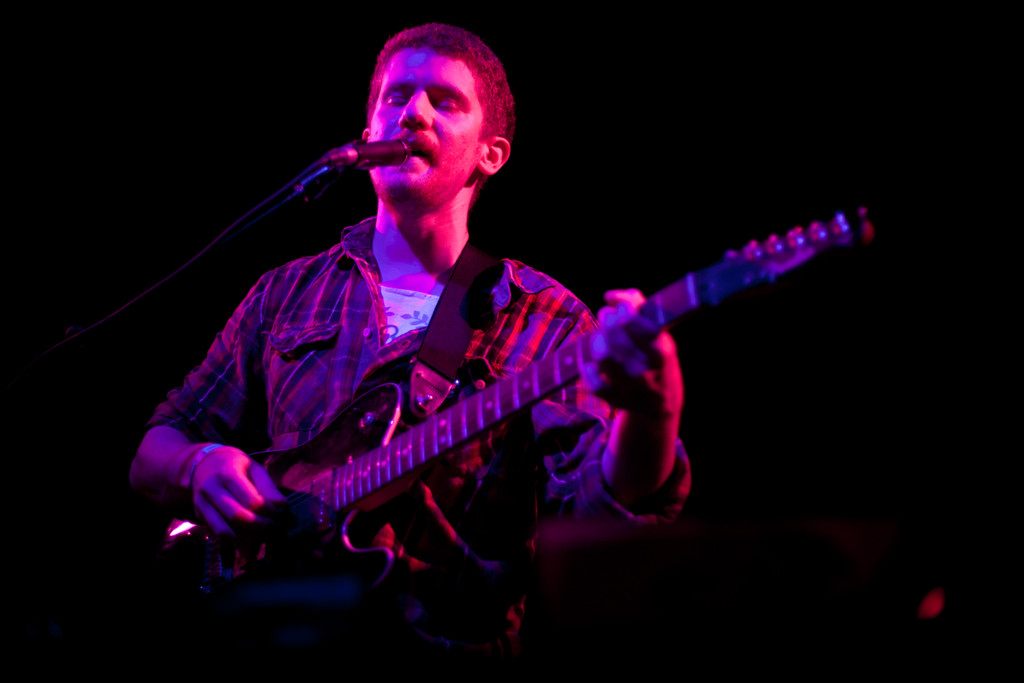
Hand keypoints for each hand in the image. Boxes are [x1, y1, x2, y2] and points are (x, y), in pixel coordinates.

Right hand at [191, 446, 286, 538]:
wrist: (203, 464)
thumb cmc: (235, 465)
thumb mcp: (254, 468)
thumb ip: (267, 487)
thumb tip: (282, 506)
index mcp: (227, 474)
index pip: (250, 500)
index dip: (267, 510)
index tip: (277, 512)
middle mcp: (211, 490)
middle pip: (236, 517)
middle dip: (258, 527)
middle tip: (273, 530)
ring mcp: (201, 504)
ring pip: (223, 531)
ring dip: (245, 541)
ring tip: (262, 542)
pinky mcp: (199, 516)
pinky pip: (217, 533)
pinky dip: (234, 542)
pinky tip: (248, 544)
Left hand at [583, 288, 683, 418]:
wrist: (662, 402)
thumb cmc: (656, 359)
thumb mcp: (658, 335)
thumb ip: (639, 307)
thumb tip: (611, 295)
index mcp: (662, 351)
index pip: (642, 327)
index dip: (627, 311)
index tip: (622, 307)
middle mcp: (647, 370)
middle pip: (619, 340)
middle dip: (608, 321)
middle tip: (606, 316)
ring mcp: (631, 387)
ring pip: (606, 358)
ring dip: (598, 341)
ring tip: (599, 336)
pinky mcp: (616, 400)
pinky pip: (596, 385)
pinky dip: (589, 372)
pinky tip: (591, 364)